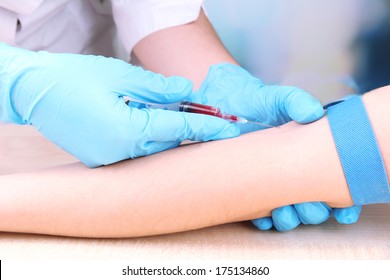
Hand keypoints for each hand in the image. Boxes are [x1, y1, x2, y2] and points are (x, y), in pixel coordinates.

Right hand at [0, 44, 238, 166]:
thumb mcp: (121, 75)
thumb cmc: (74, 78)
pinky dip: (146, 135)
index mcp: (128, 130)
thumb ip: (159, 88)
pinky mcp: (101, 158)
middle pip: (168, 141)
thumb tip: (188, 92)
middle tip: (204, 112)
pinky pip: (134, 149)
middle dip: (187, 126)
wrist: (33, 90)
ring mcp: (109, 159)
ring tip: (171, 111)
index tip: (230, 129)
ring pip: (152, 146)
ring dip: (165, 130)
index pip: (180, 130)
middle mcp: (121, 153)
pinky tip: (145, 119)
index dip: (208, 127)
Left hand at [192, 63, 360, 230]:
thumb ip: (296, 101)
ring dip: (289, 219)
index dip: (340, 201)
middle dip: (313, 212)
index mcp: (306, 155)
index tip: (342, 210)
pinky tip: (264, 217)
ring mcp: (269, 182)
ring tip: (284, 213)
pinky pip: (259, 211)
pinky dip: (264, 219)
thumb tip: (313, 114)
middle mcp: (291, 172)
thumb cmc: (254, 101)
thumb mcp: (277, 99)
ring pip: (288, 212)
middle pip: (311, 204)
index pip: (329, 182)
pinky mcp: (247, 187)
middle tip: (306, 207)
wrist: (222, 105)